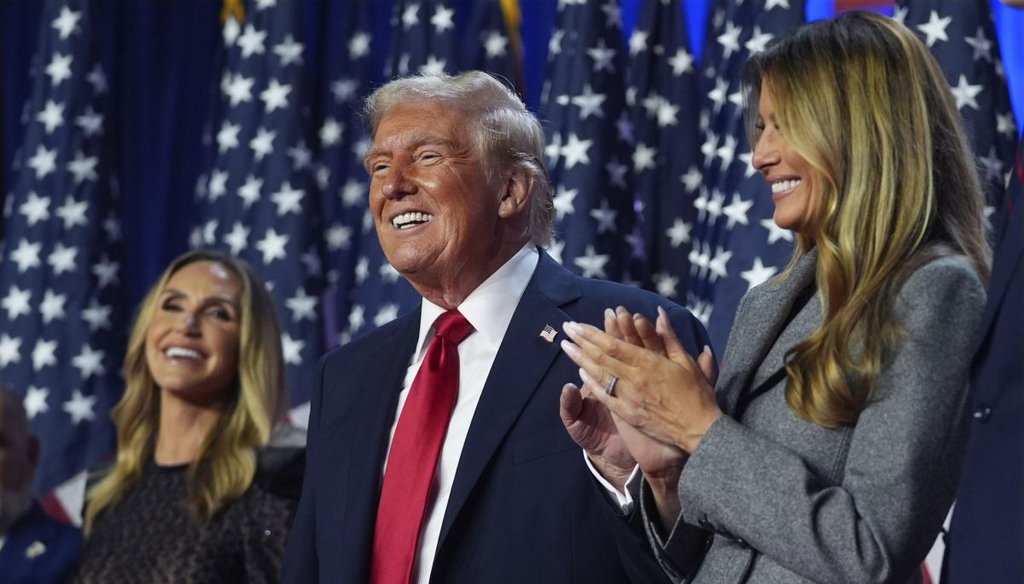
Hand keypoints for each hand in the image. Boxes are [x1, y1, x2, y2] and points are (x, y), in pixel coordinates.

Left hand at [560, 307, 721, 454]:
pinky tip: (580, 373)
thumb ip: (669, 337)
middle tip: (565, 328)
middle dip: (581, 341)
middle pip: (601, 357)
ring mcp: (628, 397)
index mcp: (648, 363)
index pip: (613, 345)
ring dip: (580, 359)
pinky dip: (592, 383)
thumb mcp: (685, 362)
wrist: (698, 431)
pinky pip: (605, 395)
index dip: (592, 333)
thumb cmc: (697, 394)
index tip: (577, 324)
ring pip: (599, 374)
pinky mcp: (627, 413)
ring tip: (566, 346)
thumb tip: (659, 313)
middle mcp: (634, 379)